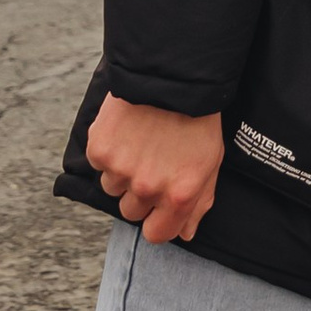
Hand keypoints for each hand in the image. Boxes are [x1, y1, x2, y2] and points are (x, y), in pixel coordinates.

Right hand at [89, 94, 224, 245]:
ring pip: (113, 187)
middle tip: (151, 163)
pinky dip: (108, 151)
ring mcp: (121, 169)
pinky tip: (126, 131)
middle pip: (131, 212)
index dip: (157, 222)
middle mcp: (148, 187)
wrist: (171, 75)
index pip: (157, 234)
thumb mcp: (211, 161)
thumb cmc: (196, 119)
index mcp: (179, 194)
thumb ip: (199, 202)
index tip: (158, 209)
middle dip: (140, 194)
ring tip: (140, 142)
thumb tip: (185, 233)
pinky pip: (99, 164)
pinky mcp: (100, 150)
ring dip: (122, 171)